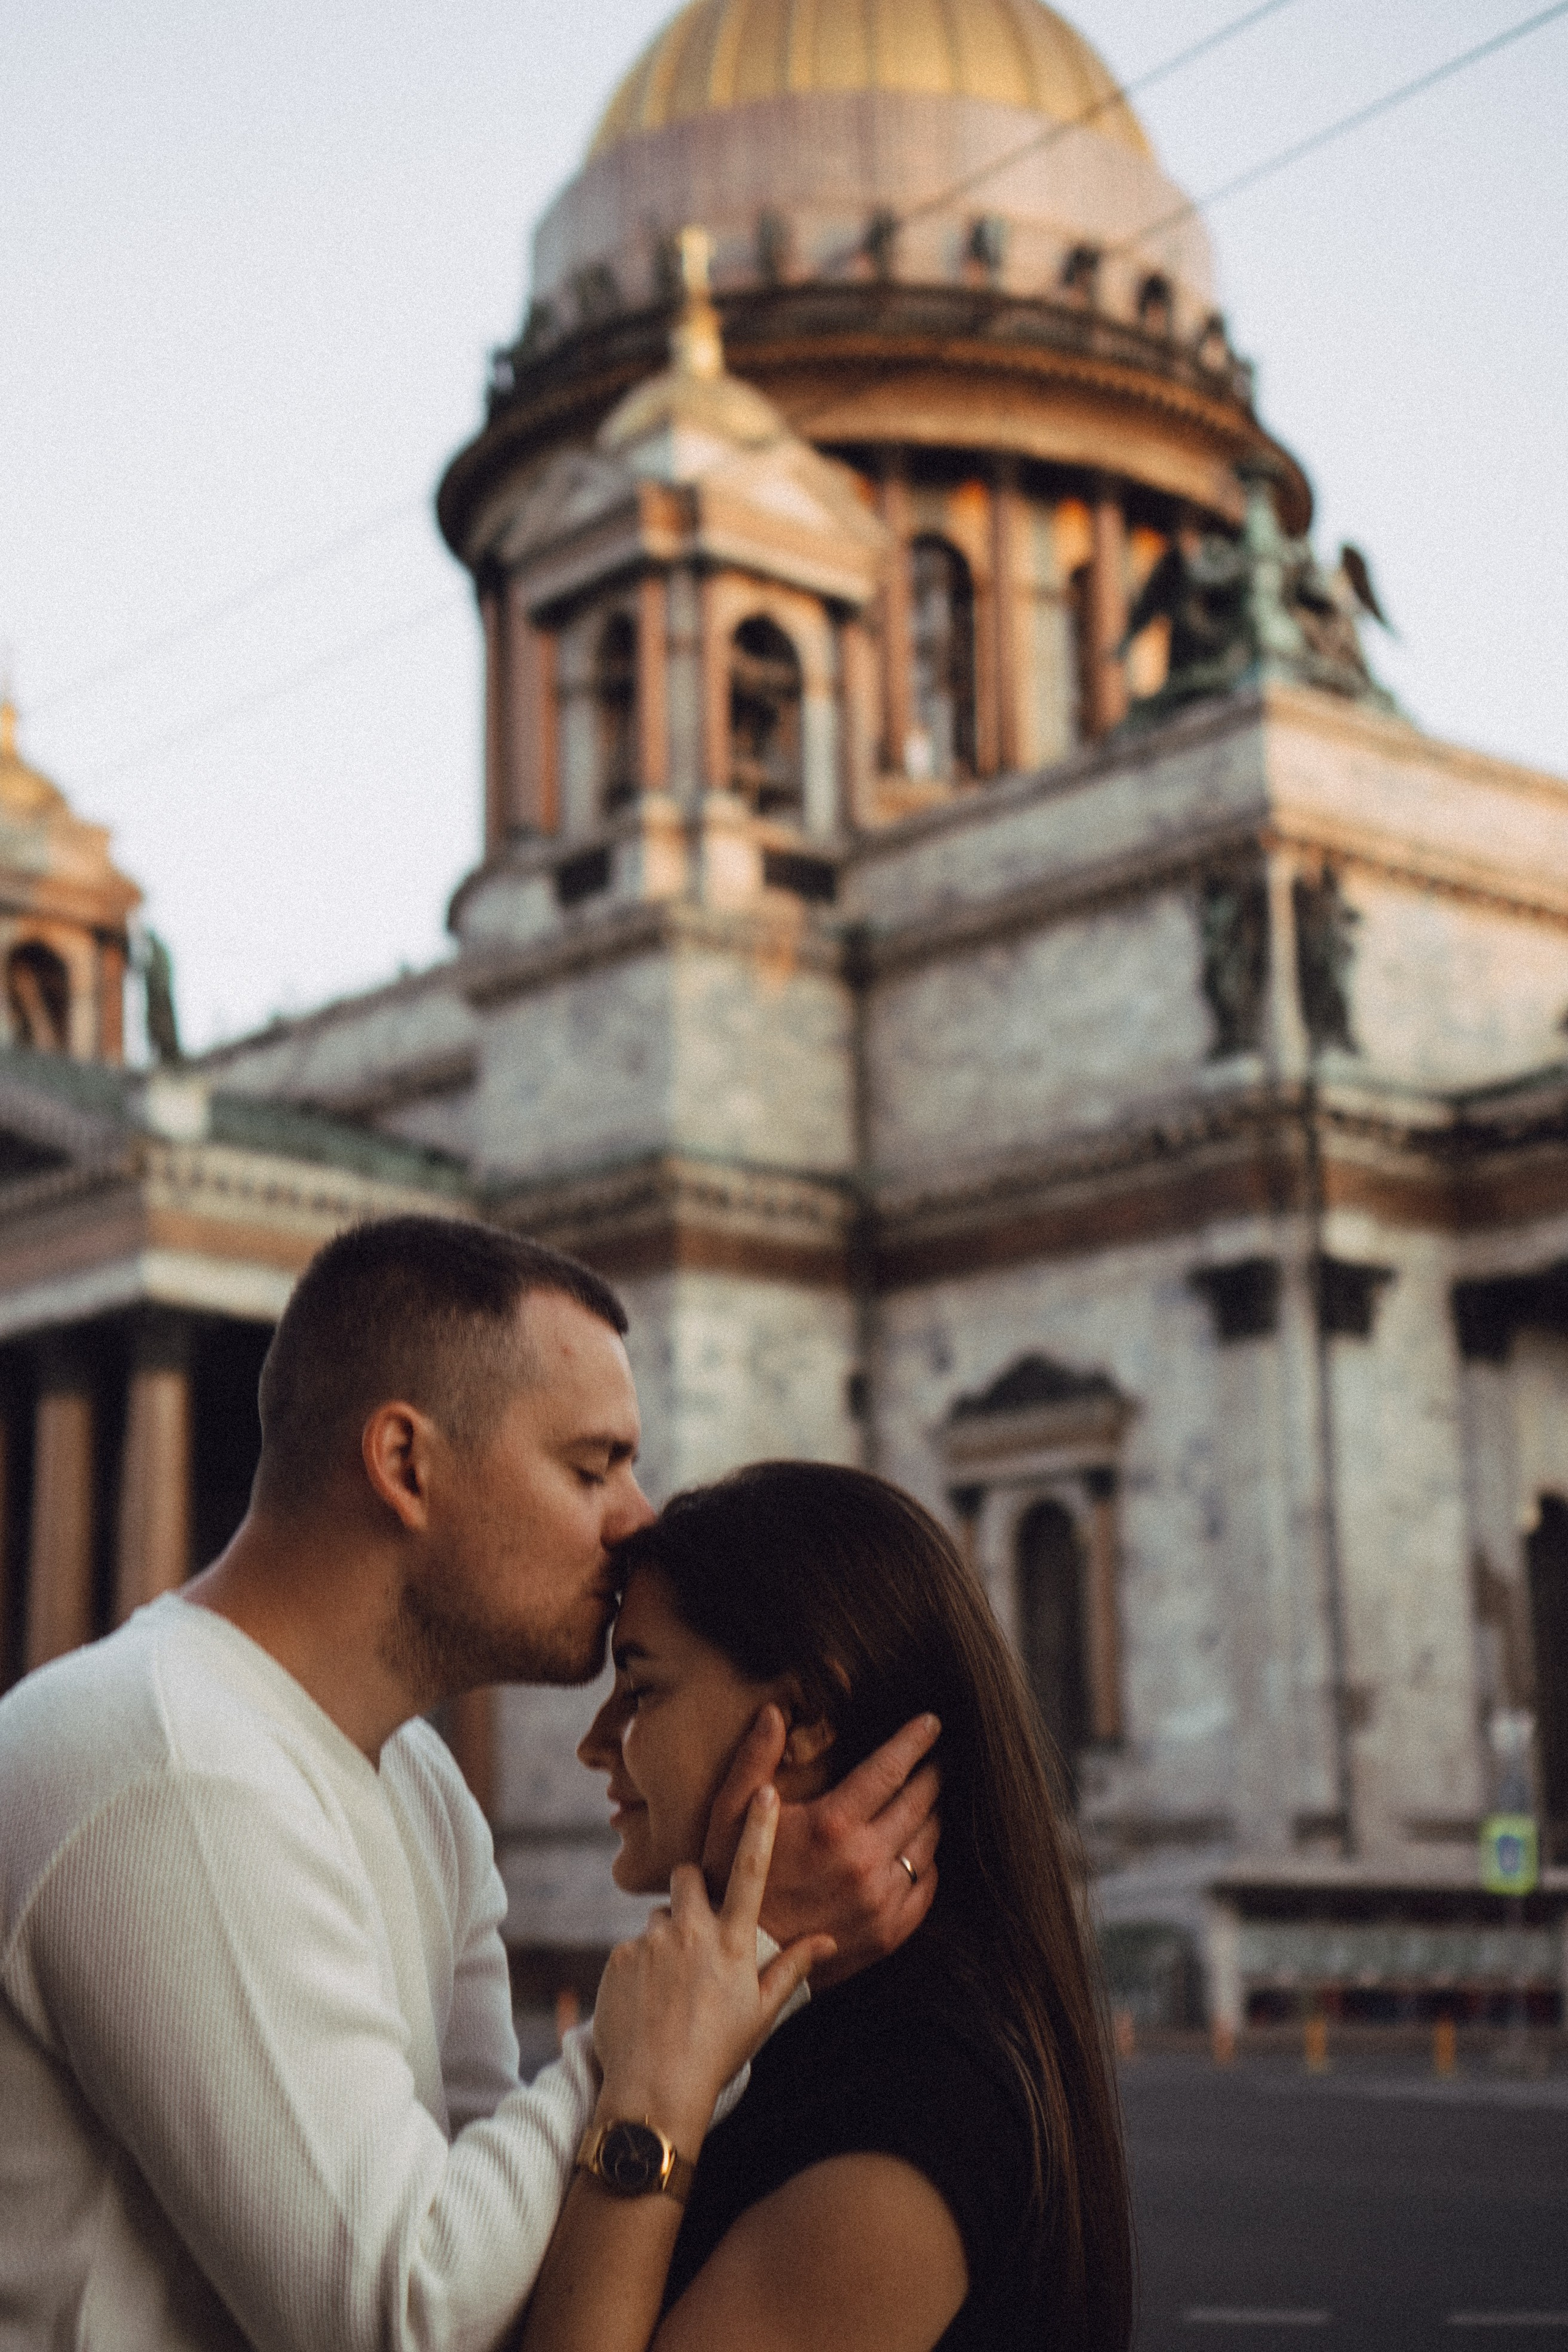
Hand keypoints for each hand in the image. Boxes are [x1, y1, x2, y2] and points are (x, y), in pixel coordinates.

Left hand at [593, 1787, 833, 2155]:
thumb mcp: (761, 2013)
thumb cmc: (716, 2055)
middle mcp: (692, 1932)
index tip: (764, 1790)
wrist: (654, 2092)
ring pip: (658, 1919)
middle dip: (690, 1890)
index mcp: (732, 1943)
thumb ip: (791, 1969)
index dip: (758, 1827)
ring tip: (669, 1991)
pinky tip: (645, 2004)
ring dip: (664, 1940)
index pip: (750, 1871)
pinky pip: (631, 1948)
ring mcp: (652, 1942)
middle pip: (687, 1877)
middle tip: (694, 1933)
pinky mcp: (619, 1956)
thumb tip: (826, 1940)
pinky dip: (638, 1969)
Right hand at [701, 1710, 940, 1985]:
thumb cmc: (732, 1878)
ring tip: (929, 1799)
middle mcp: (864, 1861)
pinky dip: (927, 1863)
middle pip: (920, 1802)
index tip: (932, 1722)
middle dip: (933, 1772)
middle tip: (939, 1756)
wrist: (741, 1957)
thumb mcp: (730, 1813)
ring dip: (932, 1815)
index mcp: (831, 1825)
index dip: (915, 1740)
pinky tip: (918, 1850)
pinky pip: (925, 1888)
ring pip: (927, 1843)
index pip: (890, 1769)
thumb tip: (774, 1712)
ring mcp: (881, 1901)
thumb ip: (755, 1758)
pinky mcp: (888, 1933)